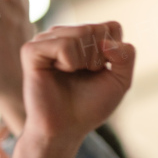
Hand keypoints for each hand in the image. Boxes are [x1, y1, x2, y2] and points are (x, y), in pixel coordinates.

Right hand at [19, 24, 134, 150]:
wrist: (65, 129)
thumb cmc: (90, 105)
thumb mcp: (120, 81)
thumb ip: (126, 55)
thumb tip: (105, 40)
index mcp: (83, 37)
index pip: (112, 27)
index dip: (114, 54)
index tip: (101, 72)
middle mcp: (63, 34)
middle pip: (97, 29)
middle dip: (99, 58)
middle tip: (84, 76)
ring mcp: (46, 40)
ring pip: (81, 34)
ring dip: (84, 61)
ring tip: (71, 75)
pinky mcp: (31, 50)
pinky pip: (63, 45)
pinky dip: (69, 62)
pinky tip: (58, 71)